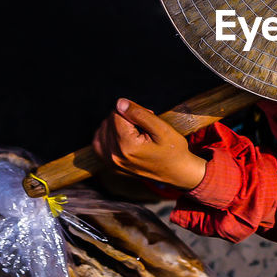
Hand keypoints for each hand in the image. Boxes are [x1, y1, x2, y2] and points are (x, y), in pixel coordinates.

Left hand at [92, 98, 206, 189]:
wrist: (177, 173)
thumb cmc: (173, 150)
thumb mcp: (162, 129)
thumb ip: (139, 114)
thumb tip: (120, 103)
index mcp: (127, 145)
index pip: (117, 114)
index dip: (133, 110)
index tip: (148, 115)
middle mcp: (115, 155)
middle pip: (109, 121)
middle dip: (125, 117)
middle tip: (144, 124)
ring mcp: (112, 163)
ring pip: (102, 131)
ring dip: (116, 126)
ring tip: (135, 131)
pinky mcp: (111, 166)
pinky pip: (99, 144)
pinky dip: (107, 136)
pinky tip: (120, 136)